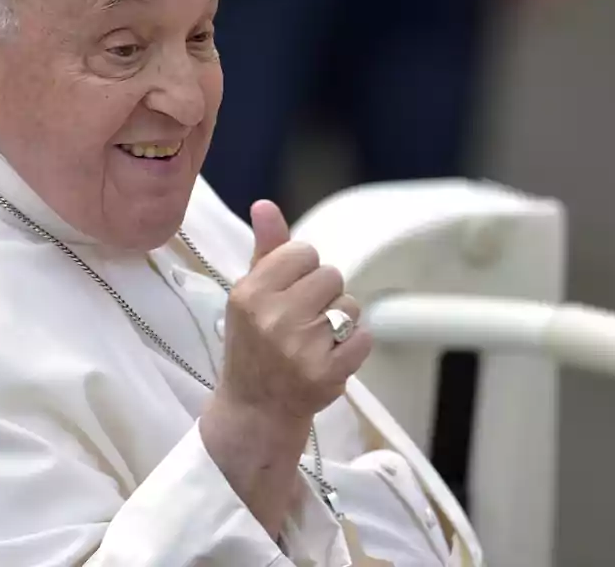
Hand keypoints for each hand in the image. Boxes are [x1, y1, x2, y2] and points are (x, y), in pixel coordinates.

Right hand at [216, 199, 372, 423]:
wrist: (255, 409)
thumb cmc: (253, 344)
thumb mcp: (250, 295)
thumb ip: (265, 249)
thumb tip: (265, 204)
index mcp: (250, 294)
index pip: (303, 252)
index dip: (302, 270)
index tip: (290, 291)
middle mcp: (274, 318)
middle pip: (330, 275)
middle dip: (322, 294)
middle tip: (302, 318)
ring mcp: (301, 348)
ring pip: (349, 306)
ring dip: (339, 320)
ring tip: (315, 339)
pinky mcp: (327, 374)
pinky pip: (364, 337)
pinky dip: (353, 345)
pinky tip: (330, 356)